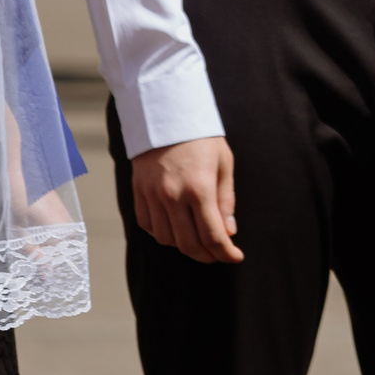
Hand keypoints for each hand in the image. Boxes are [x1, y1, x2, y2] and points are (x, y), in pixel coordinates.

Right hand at [131, 136, 241, 263]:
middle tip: (219, 255)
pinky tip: (178, 229)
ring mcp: (152, 197)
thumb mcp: (224, 164)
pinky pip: (149, 227)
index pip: (212, 234)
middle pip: (188, 244)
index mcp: (199, 188)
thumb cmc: (202, 139)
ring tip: (200, 240)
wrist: (166, 117)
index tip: (235, 257)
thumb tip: (229, 231)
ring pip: (167, 239)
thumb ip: (226, 200)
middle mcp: (172, 196)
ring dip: (185, 246)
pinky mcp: (138, 195)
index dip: (225, 252)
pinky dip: (164, 234)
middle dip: (207, 255)